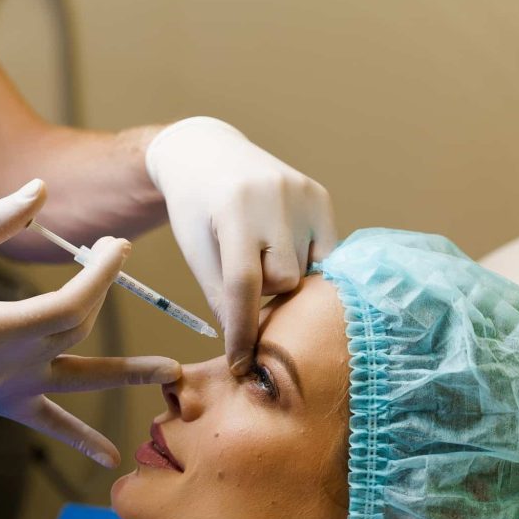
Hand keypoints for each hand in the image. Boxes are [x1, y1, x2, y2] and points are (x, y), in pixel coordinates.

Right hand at [0, 179, 179, 466]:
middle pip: (76, 332)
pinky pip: (47, 423)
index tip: (117, 245)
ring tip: (174, 375)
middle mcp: (4, 369)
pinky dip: (79, 439)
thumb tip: (44, 189)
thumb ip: (1, 219)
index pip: (71, 305)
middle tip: (118, 256)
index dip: (102, 274)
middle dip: (101, 293)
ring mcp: (3, 392)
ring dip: (128, 377)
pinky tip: (109, 459)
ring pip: (79, 382)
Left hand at [146, 117, 337, 372]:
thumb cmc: (195, 213)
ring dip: (285, 277)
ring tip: (263, 255)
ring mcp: (303, 194)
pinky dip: (304, 262)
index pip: (244, 285)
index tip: (240, 364)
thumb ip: (222, 299)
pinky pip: (323, 253)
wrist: (207, 154)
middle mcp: (275, 196)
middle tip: (246, 277)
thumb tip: (250, 349)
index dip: (243, 330)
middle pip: (282, 281)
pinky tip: (283, 246)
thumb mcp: (197, 252)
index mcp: (234, 210)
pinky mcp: (320, 196)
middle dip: (265, 293)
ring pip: (306, 271)